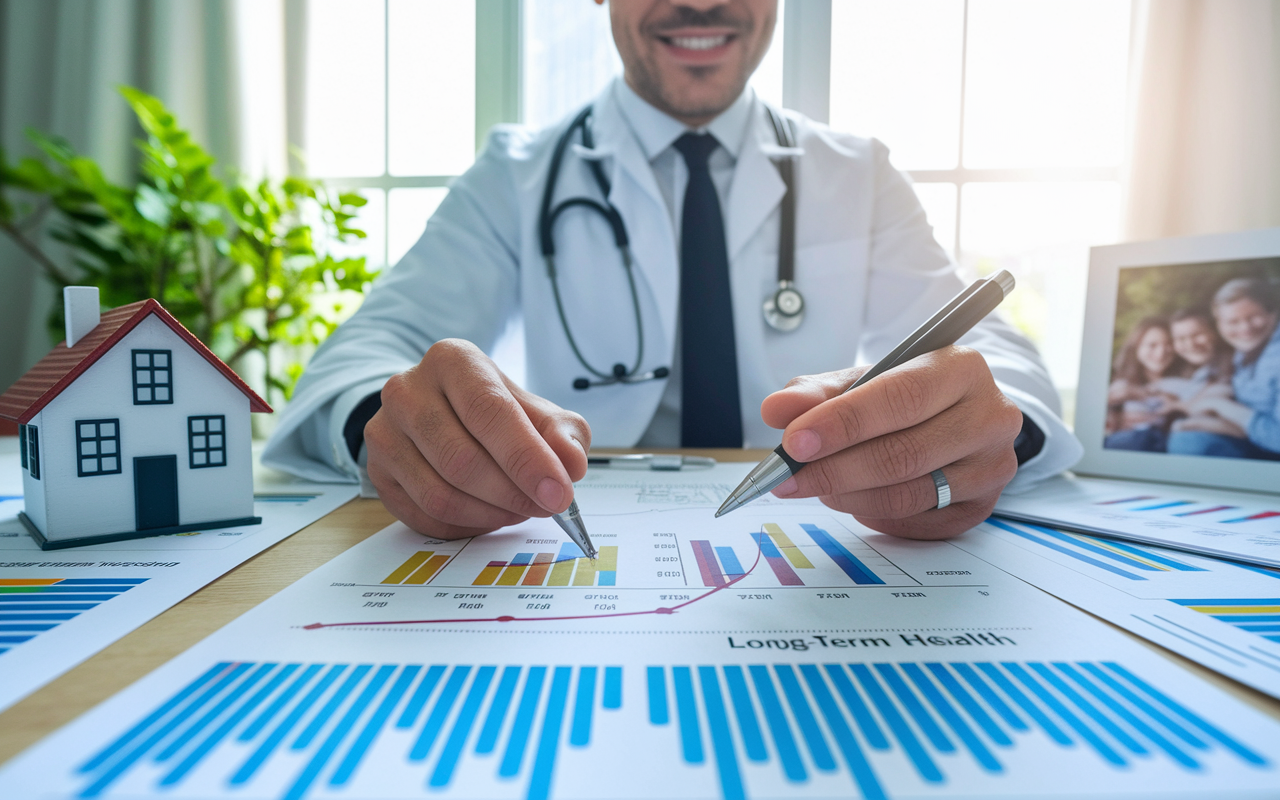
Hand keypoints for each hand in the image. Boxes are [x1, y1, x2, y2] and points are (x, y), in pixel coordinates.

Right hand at [364, 339, 590, 538]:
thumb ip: (562, 434)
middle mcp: (407, 389)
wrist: (443, 414)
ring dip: (490, 513)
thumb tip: (571, 464)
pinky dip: (465, 524)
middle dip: (512, 493)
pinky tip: (487, 513)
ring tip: (518, 508)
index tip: (559, 493)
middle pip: (461, 459)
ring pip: (440, 494)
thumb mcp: (538, 412)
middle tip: (544, 506)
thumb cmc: (496, 412)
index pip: (488, 411)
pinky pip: (424, 515)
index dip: (526, 458)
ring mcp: (384, 431)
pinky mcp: (377, 471)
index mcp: (452, 360)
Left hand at [760, 346, 1022, 539]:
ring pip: (909, 494)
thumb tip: (776, 409)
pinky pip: (917, 522)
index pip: (900, 398)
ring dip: (849, 495)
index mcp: (960, 368)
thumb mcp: (861, 381)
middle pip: (904, 454)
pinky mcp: (983, 505)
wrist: (955, 416)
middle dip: (834, 469)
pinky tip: (852, 498)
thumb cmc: (904, 395)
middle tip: (788, 477)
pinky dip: (874, 515)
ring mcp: (991, 466)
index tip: (795, 443)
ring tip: (816, 486)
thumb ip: (817, 393)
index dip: (844, 424)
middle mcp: (990, 417)